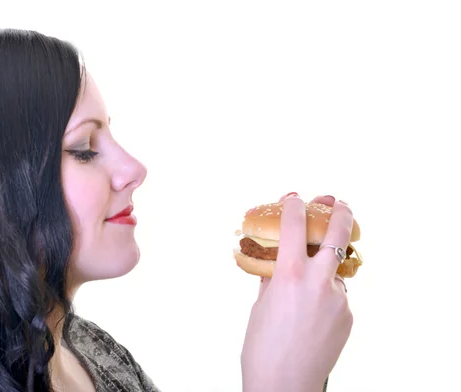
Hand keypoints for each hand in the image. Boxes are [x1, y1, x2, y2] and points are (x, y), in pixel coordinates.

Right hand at [241, 193, 353, 391]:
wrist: (283, 386)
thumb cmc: (261, 347)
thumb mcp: (261, 305)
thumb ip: (272, 277)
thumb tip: (274, 260)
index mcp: (290, 276)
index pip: (296, 227)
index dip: (294, 206)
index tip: (293, 197)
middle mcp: (319, 283)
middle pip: (338, 235)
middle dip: (341, 213)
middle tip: (339, 202)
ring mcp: (339, 300)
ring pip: (335, 272)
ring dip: (324, 269)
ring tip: (304, 290)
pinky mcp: (348, 316)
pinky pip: (337, 296)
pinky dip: (324, 296)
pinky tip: (310, 316)